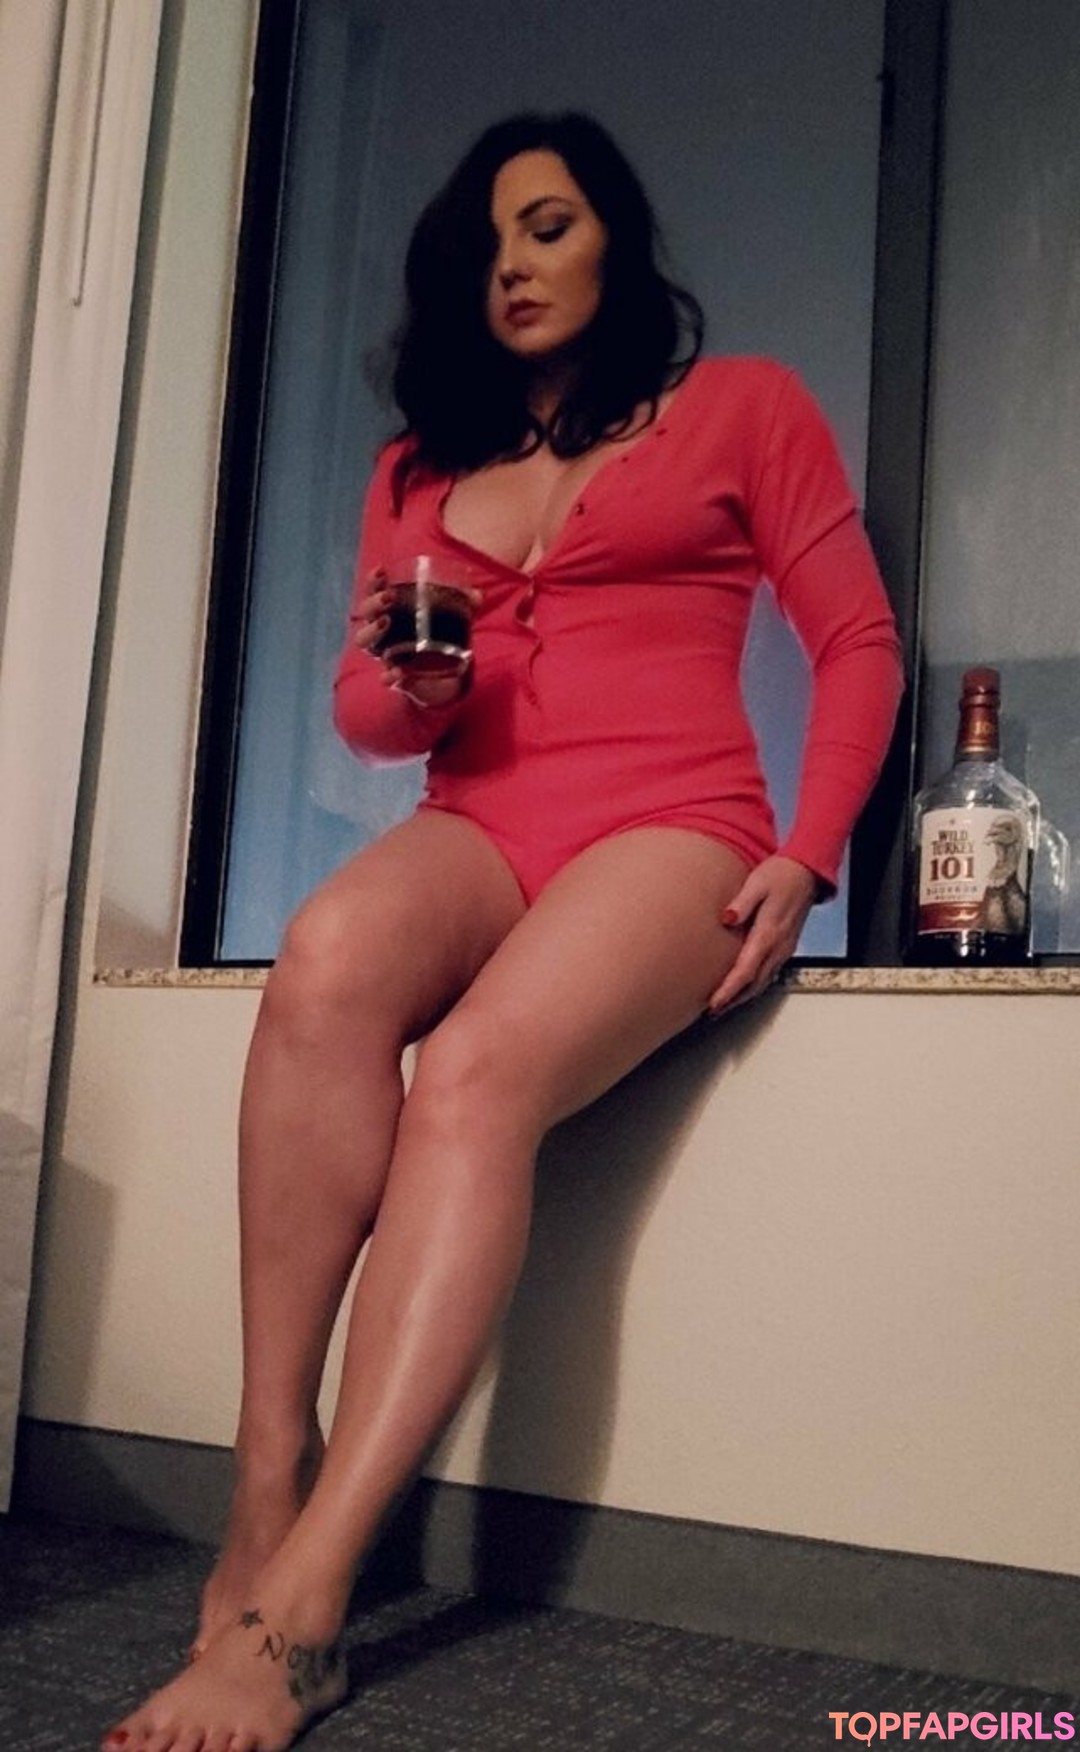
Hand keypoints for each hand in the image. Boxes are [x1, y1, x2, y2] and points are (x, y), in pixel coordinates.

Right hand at [353, 569, 480, 707]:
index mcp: (390, 610)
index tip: (381, 571)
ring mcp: (384, 652)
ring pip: (364, 640)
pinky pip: (384, 676)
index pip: (374, 591)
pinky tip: (396, 671)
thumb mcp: (452, 618)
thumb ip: (463, 605)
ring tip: (386, 622)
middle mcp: (381, 630)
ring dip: (371, 630)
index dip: (373, 581)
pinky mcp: (393, 675)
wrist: (441, 675)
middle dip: (373, 602)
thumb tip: (476, 595)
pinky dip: (388, 674)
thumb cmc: (437, 637)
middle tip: (389, 597)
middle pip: (364, 613)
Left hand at [707, 856, 819, 1014]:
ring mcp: (784, 949)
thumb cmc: (780, 875)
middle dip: (733, 1000)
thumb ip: (742, 902)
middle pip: (754, 983)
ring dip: (742, 997)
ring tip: (722, 1006)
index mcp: (768, 933)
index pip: (746, 970)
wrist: (807, 873)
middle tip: (712, 1011)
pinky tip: (742, 988)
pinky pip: (769, 973)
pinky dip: (753, 986)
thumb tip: (728, 918)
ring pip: (762, 982)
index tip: (714, 1003)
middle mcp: (778, 946)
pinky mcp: (785, 947)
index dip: (729, 989)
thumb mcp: (757, 882)